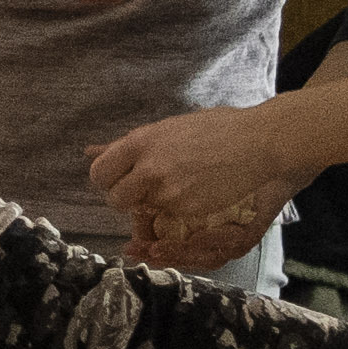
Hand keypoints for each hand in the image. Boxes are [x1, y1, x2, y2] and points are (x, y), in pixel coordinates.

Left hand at [91, 108, 288, 274]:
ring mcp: (167, 191)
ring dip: (152, 206)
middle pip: (115, 199)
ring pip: (141, 212)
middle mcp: (148, 167)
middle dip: (127, 199)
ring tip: (178, 188)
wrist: (258, 142)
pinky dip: (177, 213)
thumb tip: (90, 151)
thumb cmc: (216, 129)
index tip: (123, 179)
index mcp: (141, 142)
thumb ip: (127, 145)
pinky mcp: (187, 209)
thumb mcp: (167, 129)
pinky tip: (196, 195)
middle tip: (146, 191)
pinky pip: (168, 219)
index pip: (99, 173)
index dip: (108, 180)